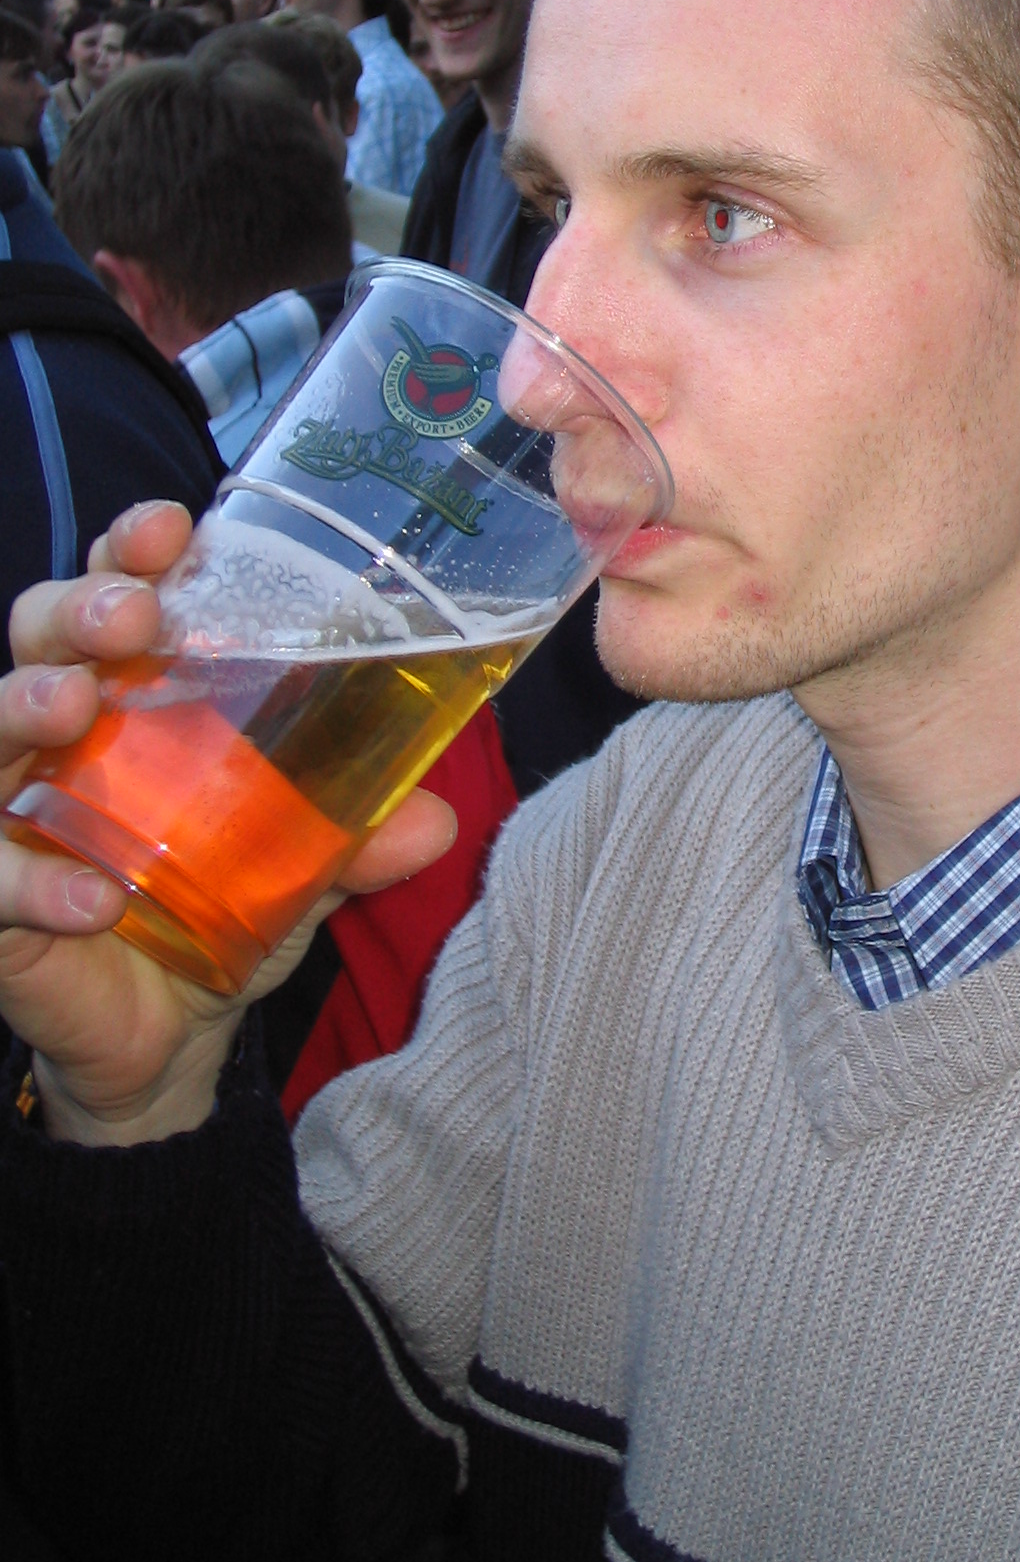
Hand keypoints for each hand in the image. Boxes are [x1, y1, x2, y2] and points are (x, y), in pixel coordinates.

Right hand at [0, 501, 455, 1146]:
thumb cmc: (224, 904)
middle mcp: (68, 732)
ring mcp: (16, 808)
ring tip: (76, 706)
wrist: (173, 1034)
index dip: (133, 550)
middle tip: (132, 615)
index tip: (173, 527)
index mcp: (142, 692)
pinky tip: (96, 898)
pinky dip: (35, 882)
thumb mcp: (304, 864)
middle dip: (80, 606)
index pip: (123, 590)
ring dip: (25, 703)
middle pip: (41, 632)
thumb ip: (359, 835)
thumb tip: (436, 819)